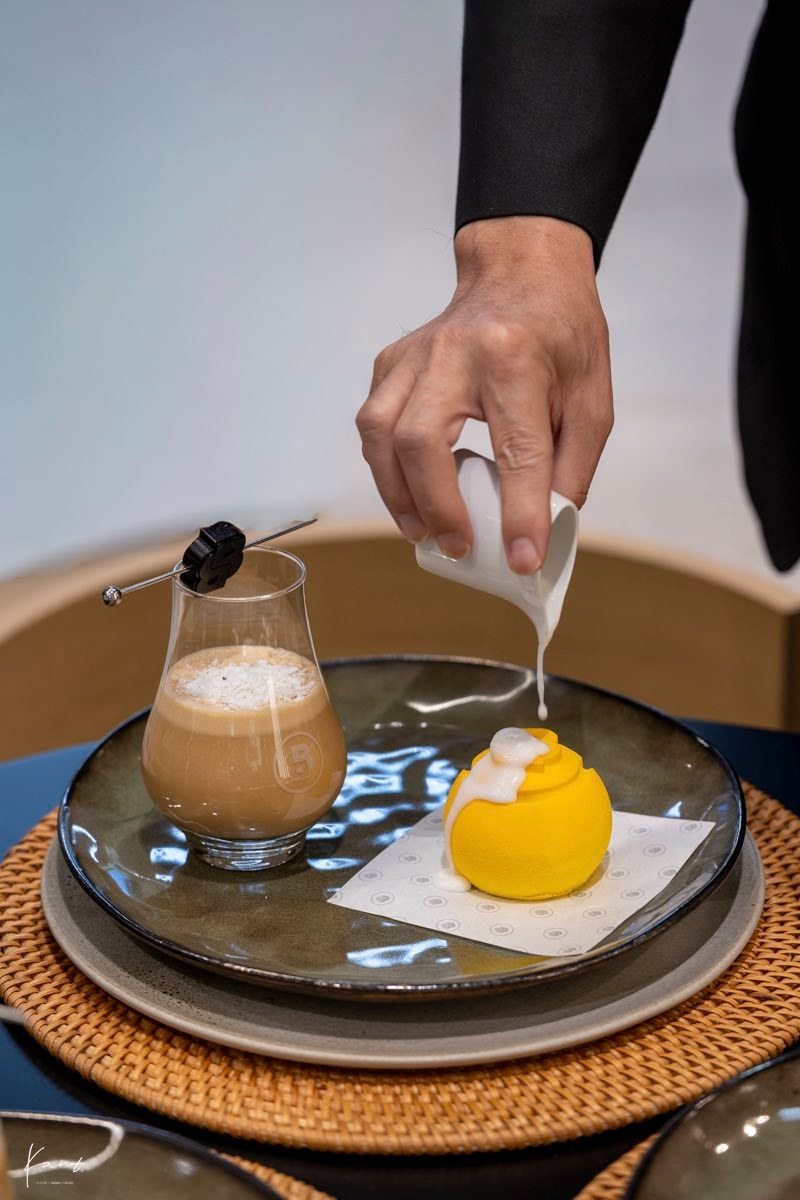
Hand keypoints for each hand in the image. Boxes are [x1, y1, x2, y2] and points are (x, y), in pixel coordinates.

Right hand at [356, 216, 612, 572]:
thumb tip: (543, 531)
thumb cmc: (561, 334)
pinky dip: (386, 467)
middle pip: (421, 441)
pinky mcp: (391, 361)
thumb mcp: (592, 399)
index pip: (517, 451)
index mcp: (516, 358)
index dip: (520, 514)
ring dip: (397, 494)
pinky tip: (409, 491)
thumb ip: (571, 467)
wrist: (522, 270)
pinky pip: (374, 423)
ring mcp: (414, 354)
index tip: (522, 559)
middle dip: (437, 506)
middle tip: (459, 547)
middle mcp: (455, 352)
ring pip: (381, 433)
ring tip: (422, 531)